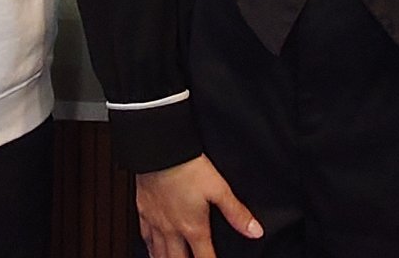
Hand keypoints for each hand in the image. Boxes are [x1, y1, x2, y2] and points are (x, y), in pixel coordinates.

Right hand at [135, 155, 262, 257]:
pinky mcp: (143, 211)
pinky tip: (152, 250)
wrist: (159, 151)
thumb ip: (236, 213)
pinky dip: (150, 249)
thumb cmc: (187, 168)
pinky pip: (145, 237)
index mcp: (193, 227)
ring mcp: (156, 222)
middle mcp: (173, 230)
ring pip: (159, 254)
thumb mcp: (219, 189)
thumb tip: (255, 230)